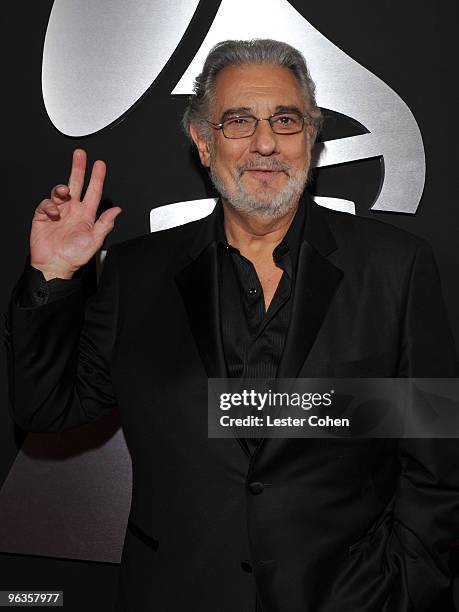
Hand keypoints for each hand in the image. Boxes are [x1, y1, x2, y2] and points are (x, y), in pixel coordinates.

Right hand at [30, 148, 121, 279]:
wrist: (55, 265)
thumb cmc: (74, 256)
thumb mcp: (95, 241)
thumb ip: (105, 224)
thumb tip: (117, 211)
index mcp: (86, 215)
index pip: (94, 192)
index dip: (97, 178)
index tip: (100, 165)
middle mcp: (73, 210)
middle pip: (77, 184)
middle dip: (78, 168)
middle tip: (80, 155)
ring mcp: (59, 212)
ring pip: (60, 191)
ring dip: (62, 188)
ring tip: (65, 191)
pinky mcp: (44, 215)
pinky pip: (46, 203)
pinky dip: (50, 205)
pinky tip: (54, 213)